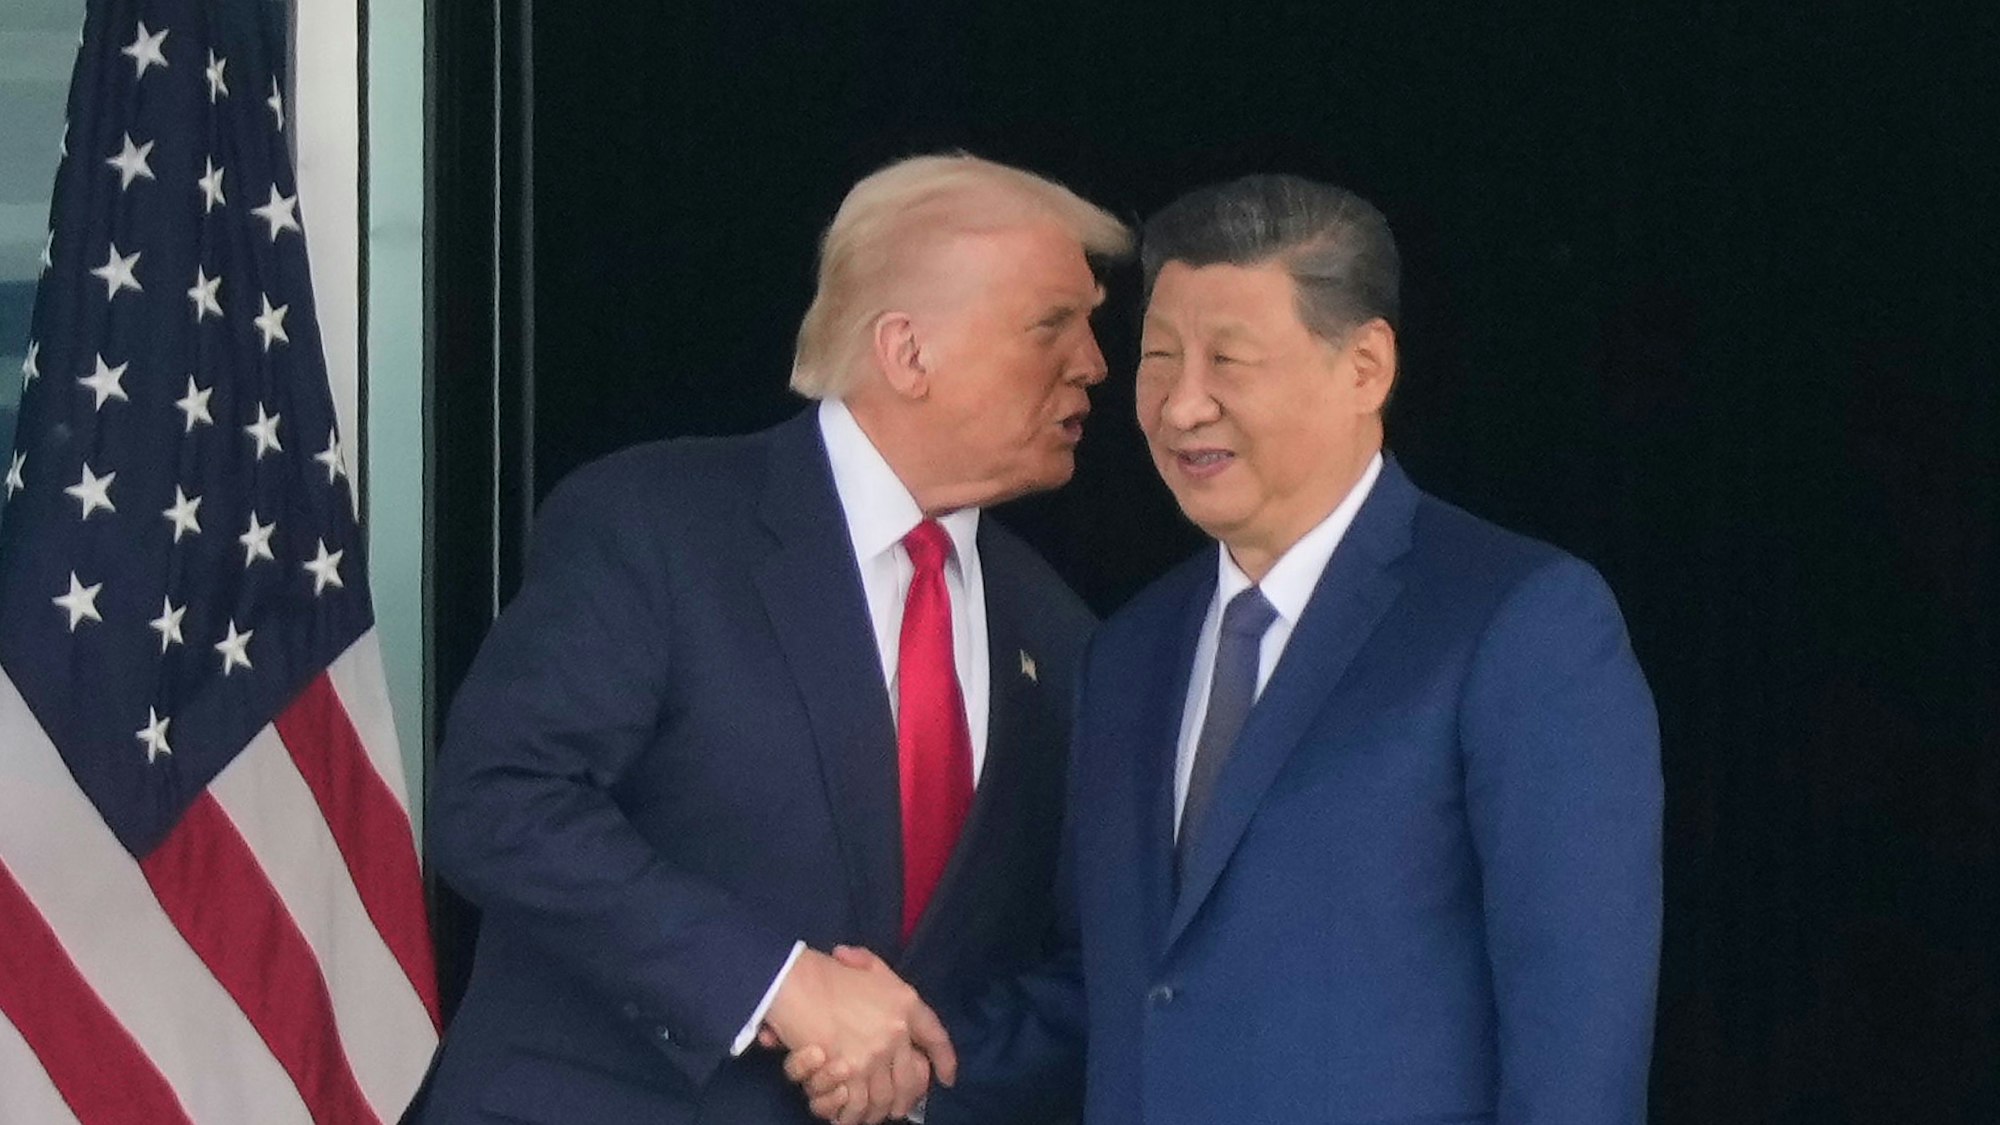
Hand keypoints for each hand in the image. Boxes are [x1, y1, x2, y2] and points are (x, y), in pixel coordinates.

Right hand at [763, 946, 955, 1122]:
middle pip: (911, 1080)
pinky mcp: (849, 1071)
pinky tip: (848, 1117)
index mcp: (905, 1004)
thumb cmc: (824, 972)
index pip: (936, 1038)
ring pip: (884, 1097)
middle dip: (907, 1099)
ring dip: (877, 1111)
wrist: (793, 981)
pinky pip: (858, 1104)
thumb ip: (872, 968)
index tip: (947, 1078)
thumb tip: (860, 965)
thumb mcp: (863, 963)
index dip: (945, 1060)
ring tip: (871, 1116)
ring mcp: (874, 1054)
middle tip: (898, 1109)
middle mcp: (896, 1032)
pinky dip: (853, 1115)